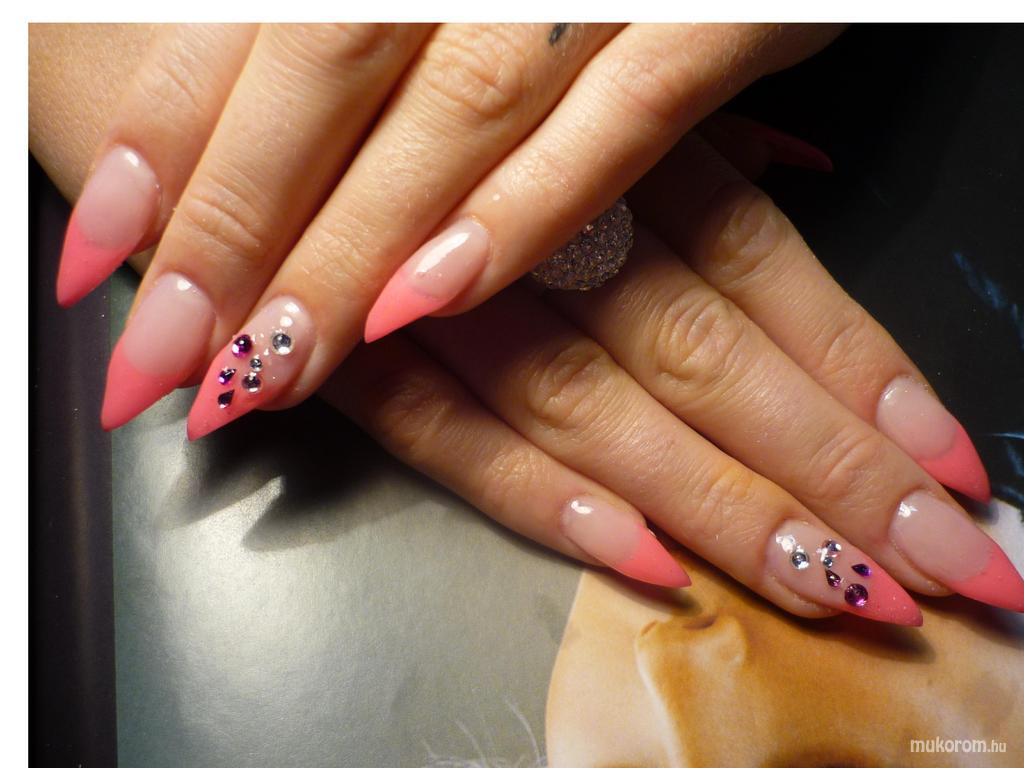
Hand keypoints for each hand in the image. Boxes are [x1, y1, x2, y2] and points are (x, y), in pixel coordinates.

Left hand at [49, 23, 840, 435]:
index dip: (164, 140)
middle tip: (162, 354)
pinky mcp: (727, 7)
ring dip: (354, 247)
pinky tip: (433, 299)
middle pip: (323, 73)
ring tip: (275, 362)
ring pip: (452, 111)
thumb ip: (361, 50)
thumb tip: (296, 183)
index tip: (97, 256)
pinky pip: (620, 116)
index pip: (244, 20)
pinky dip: (525, 210)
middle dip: (233, 224)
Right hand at [314, 133, 1023, 621]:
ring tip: (826, 584)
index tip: (942, 463)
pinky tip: (632, 552)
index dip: (855, 368)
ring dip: (714, 503)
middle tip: (935, 568)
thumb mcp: (565, 75)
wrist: (212, 79)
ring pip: (598, 407)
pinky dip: (537, 494)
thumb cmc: (404, 77)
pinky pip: (448, 435)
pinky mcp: (344, 354)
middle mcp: (536, 221)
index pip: (760, 269)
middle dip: (827, 470)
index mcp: (601, 141)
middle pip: (705, 356)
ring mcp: (435, 295)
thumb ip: (682, 138)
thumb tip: (802, 175)